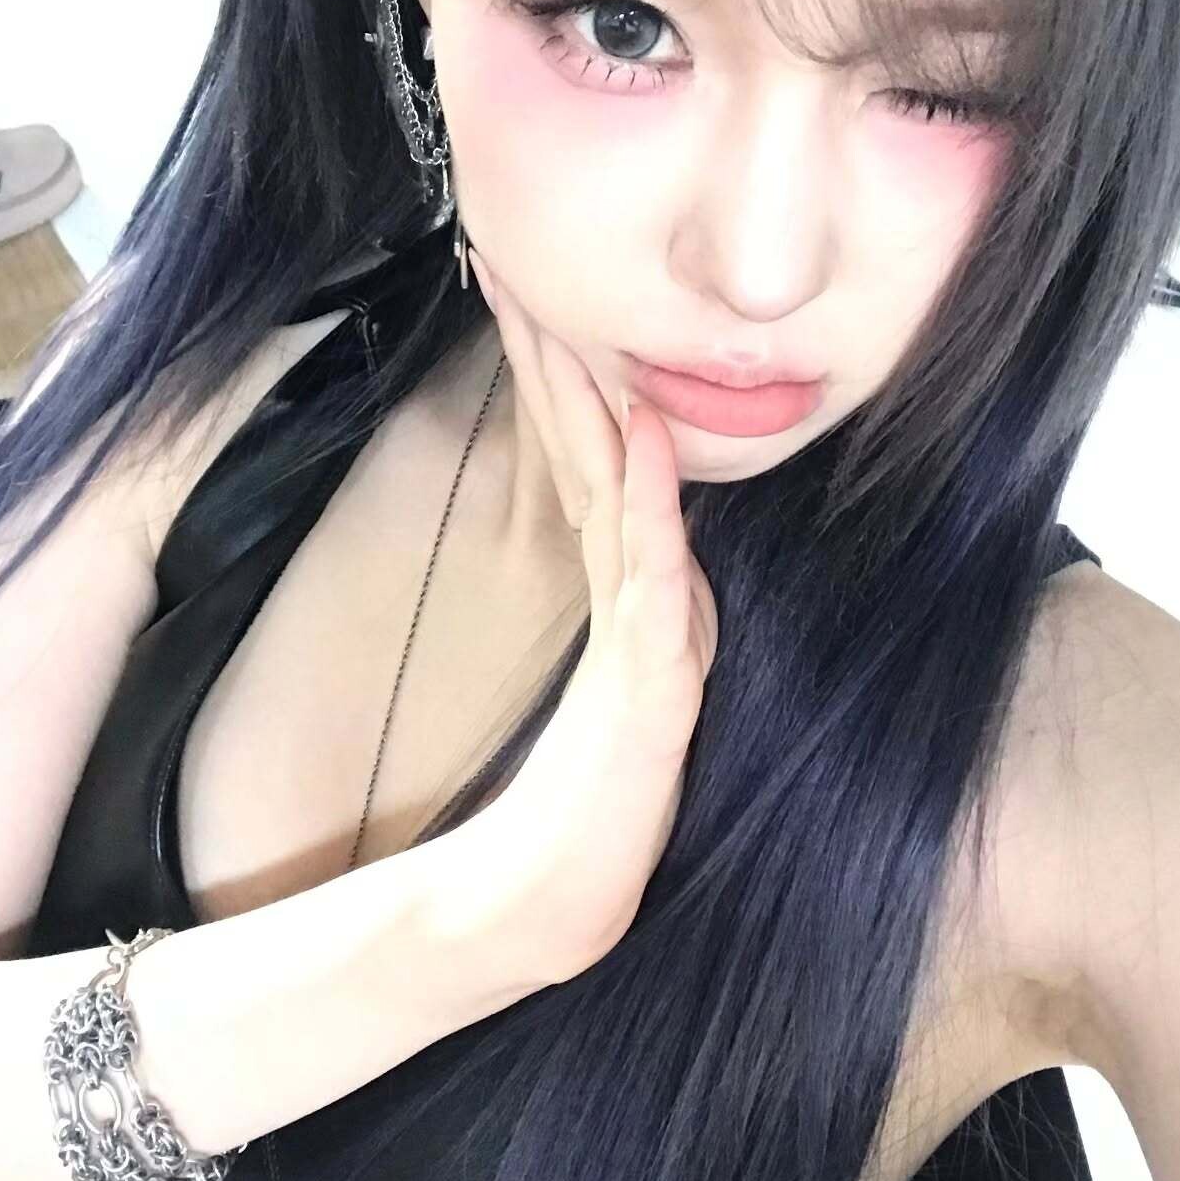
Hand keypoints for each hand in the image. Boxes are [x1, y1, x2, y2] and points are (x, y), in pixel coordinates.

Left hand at [437, 250, 718, 983]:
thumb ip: (603, 609)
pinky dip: (655, 503)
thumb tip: (609, 526)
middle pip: (611, 463)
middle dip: (570, 362)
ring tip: (580, 322)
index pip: (590, 467)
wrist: (540, 919)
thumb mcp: (568, 692)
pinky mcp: (656, 693)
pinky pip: (654, 578)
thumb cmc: (554, 817)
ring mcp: (658, 645)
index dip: (560, 379)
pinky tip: (647, 437)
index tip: (521, 292)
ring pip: (634, 500)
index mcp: (628, 599)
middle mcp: (652, 606)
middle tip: (525, 261)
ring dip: (606, 407)